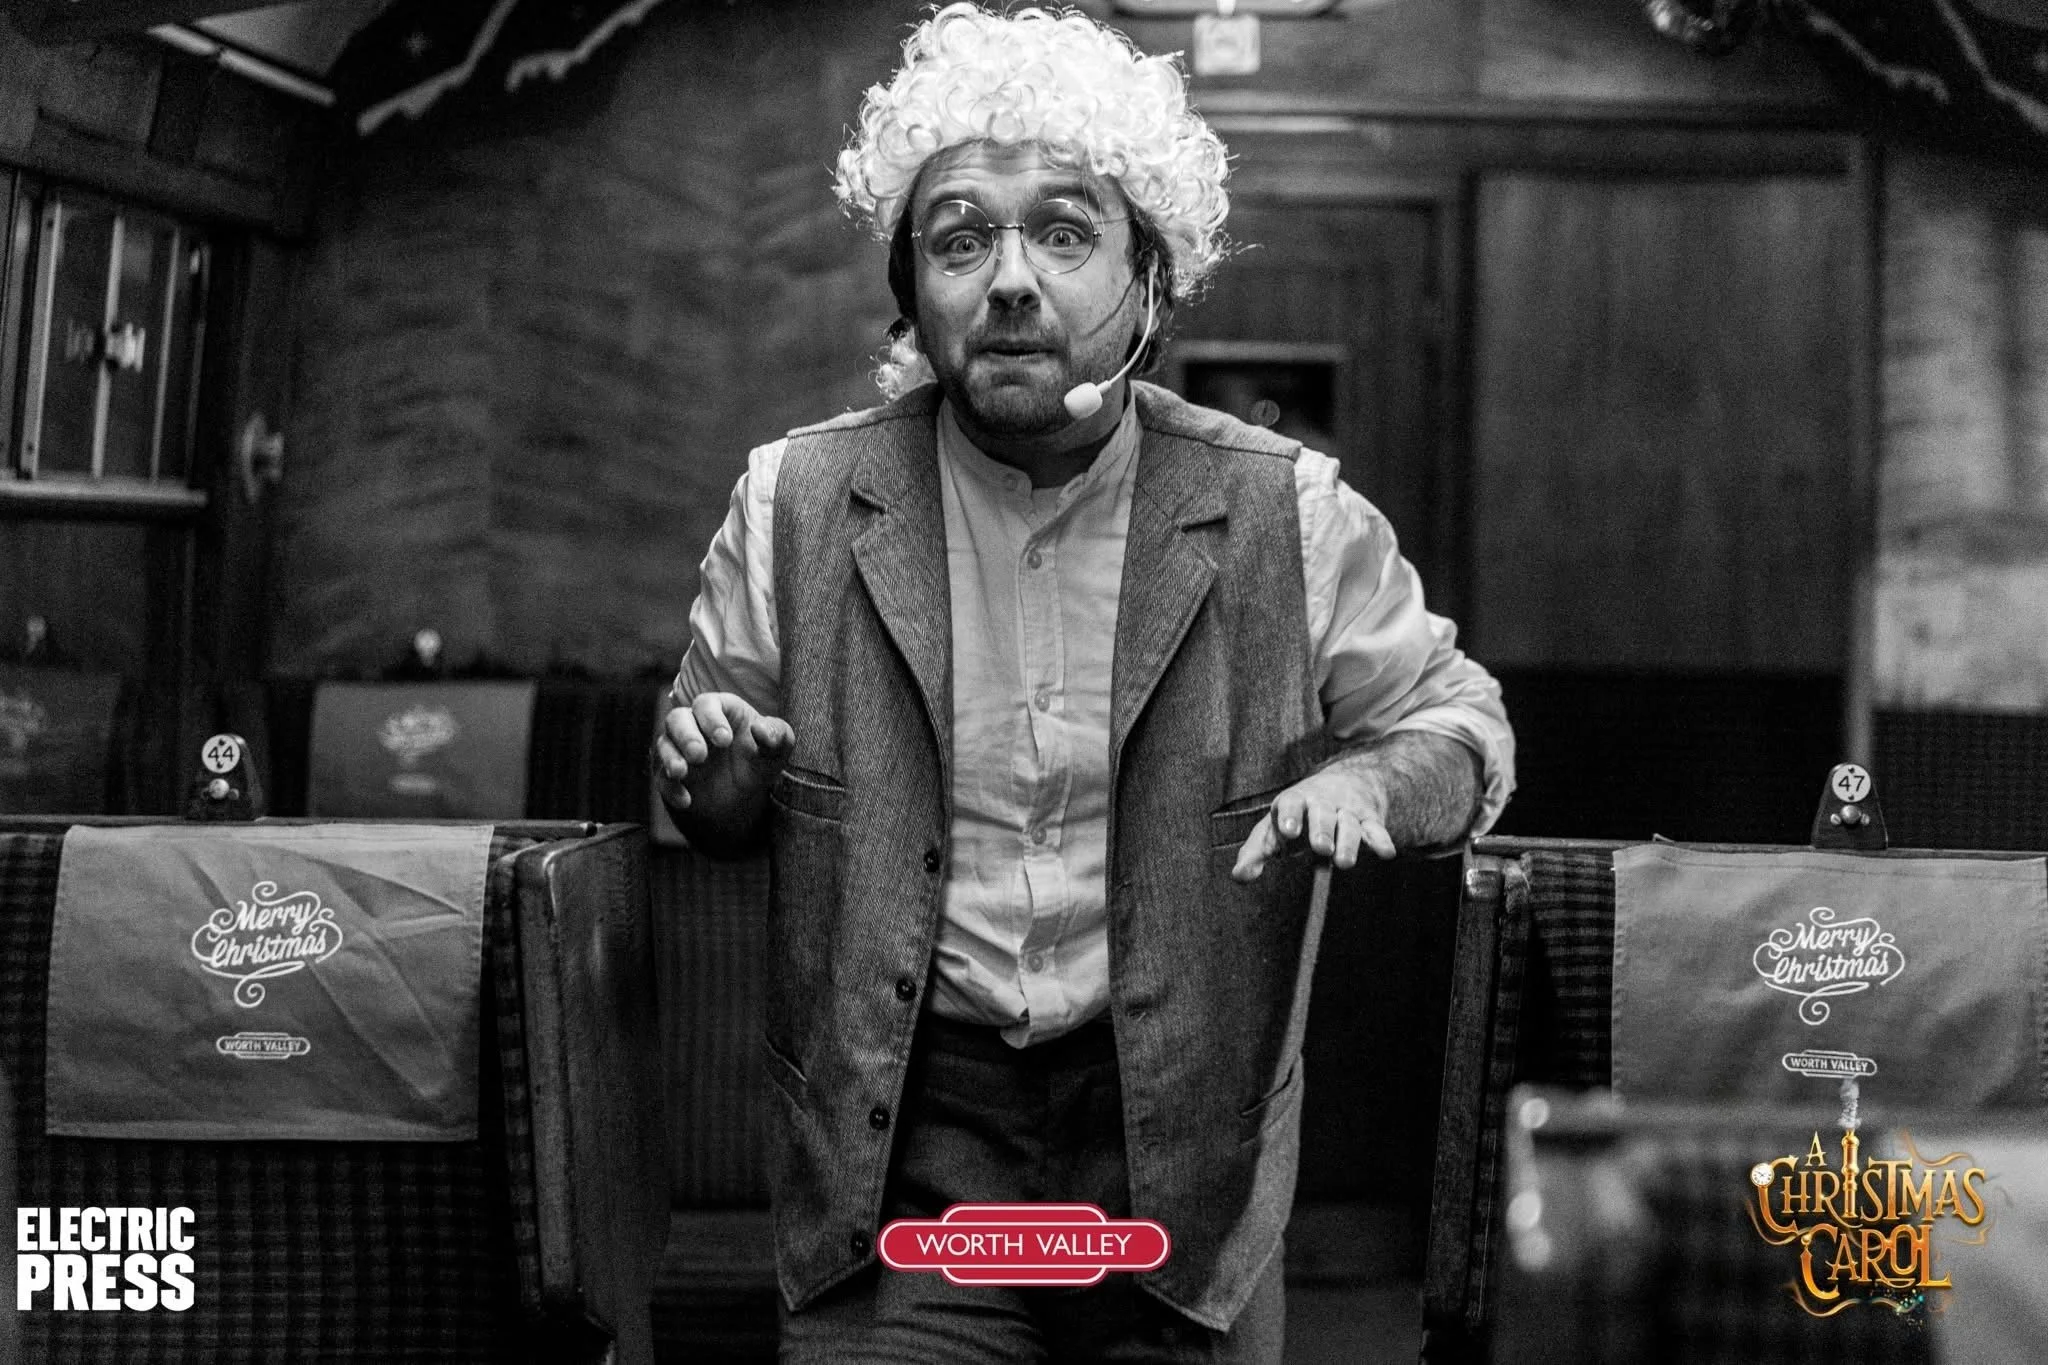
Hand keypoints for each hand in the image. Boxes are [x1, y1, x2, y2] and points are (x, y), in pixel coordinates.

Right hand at [654, 691, 794, 816]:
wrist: (743, 795)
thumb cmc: (759, 759)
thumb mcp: (776, 750)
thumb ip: (777, 735)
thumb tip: (761, 729)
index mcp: (721, 711)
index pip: (706, 704)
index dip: (711, 719)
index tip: (724, 741)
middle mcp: (694, 725)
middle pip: (677, 718)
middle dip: (686, 735)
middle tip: (699, 756)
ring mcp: (679, 749)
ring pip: (663, 743)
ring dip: (670, 757)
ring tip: (681, 772)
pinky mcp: (669, 774)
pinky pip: (661, 778)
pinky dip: (671, 789)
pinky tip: (686, 800)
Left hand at [1230, 765, 1393, 882]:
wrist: (1344, 784)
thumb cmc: (1298, 814)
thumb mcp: (1274, 827)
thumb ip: (1255, 851)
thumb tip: (1239, 876)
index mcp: (1294, 800)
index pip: (1290, 803)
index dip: (1290, 815)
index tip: (1287, 831)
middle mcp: (1322, 802)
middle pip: (1322, 814)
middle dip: (1321, 829)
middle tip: (1320, 848)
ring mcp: (1347, 810)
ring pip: (1349, 824)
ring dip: (1348, 842)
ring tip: (1343, 863)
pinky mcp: (1370, 820)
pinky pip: (1376, 830)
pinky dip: (1381, 841)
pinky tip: (1385, 853)